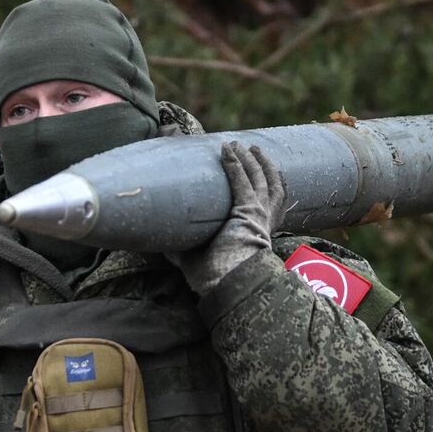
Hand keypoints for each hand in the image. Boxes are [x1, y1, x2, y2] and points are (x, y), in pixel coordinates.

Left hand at [168, 142, 288, 293]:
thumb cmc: (216, 280)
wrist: (229, 286)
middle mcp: (263, 222)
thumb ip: (183, 248)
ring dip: (252, 160)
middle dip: (264, 166)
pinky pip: (242, 182)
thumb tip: (161, 242)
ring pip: (261, 180)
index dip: (266, 187)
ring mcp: (258, 216)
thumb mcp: (197, 261)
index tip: (258, 174)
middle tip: (254, 150)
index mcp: (258, 234)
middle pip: (272, 186)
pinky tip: (226, 151)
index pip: (270, 206)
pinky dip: (235, 165)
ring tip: (243, 145)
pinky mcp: (248, 212)